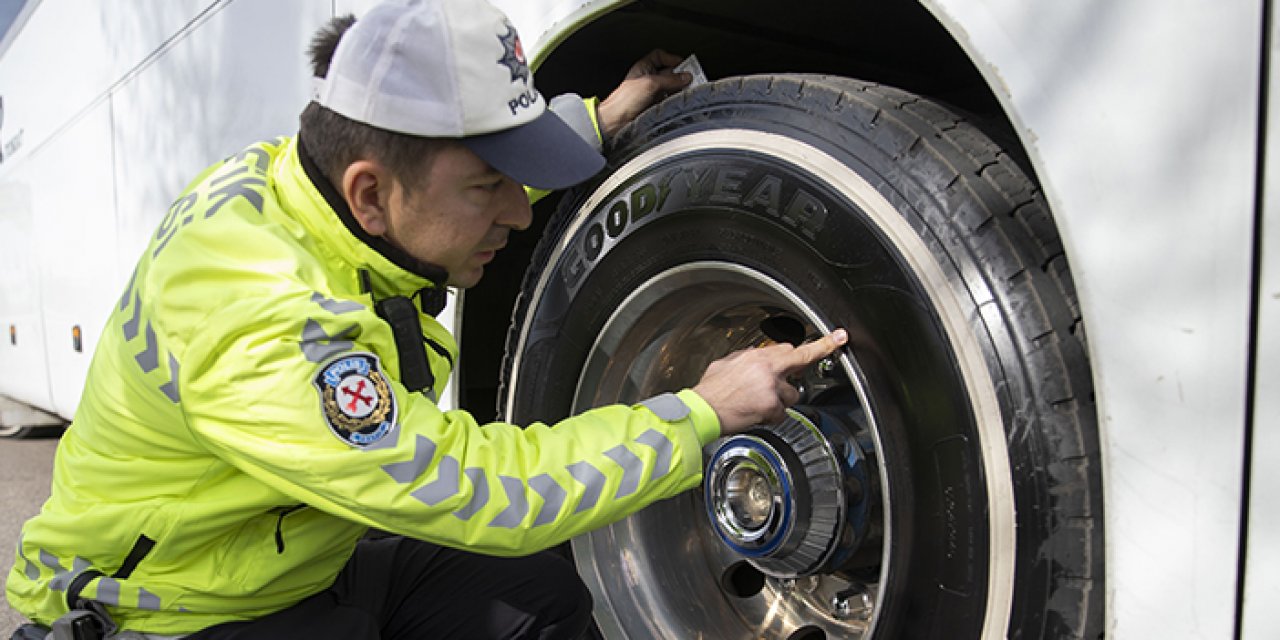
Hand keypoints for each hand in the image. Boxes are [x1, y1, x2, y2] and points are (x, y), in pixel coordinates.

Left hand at [596, 49, 692, 140]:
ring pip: (669, 87)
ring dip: (678, 89)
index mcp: (643, 68)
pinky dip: (674, 100)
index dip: (671, 58)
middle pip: (667, 72)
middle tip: (689, 79)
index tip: (683, 64)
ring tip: (686, 90)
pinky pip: (667, 100)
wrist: (615, 121)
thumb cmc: (624, 101)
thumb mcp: (650, 84)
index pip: (659, 56)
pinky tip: (678, 101)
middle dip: (678, 75)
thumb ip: (670, 79)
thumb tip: (685, 77)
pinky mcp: (653, 106)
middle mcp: (647, 79)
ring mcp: (650, 93)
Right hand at [692, 330, 848, 434]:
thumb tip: (755, 354)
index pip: (794, 348)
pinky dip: (770, 416)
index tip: (839, 338)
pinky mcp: (770, 406)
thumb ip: (745, 357)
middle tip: (779, 383)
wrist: (701, 411)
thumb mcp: (726, 364)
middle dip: (789, 375)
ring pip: (792, 394)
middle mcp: (767, 368)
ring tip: (757, 403)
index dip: (819, 345)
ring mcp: (771, 387)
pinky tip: (754, 413)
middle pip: (798, 365)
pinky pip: (781, 413)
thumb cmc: (710, 391)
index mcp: (757, 356)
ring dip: (779, 400)